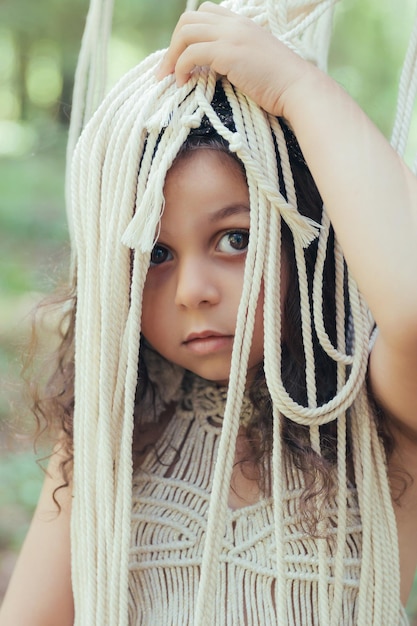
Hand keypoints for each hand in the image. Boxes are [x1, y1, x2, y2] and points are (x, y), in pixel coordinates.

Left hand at [156, 1, 315, 118]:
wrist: (297, 88)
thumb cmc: (280, 84)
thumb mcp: (256, 62)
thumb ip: (236, 57)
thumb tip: (213, 71)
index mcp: (242, 23)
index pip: (204, 14)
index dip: (187, 35)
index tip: (182, 59)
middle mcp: (235, 24)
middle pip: (188, 19)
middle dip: (173, 44)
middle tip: (168, 70)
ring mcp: (231, 36)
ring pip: (186, 32)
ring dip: (171, 56)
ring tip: (170, 78)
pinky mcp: (228, 53)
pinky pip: (191, 53)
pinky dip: (180, 67)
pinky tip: (183, 82)